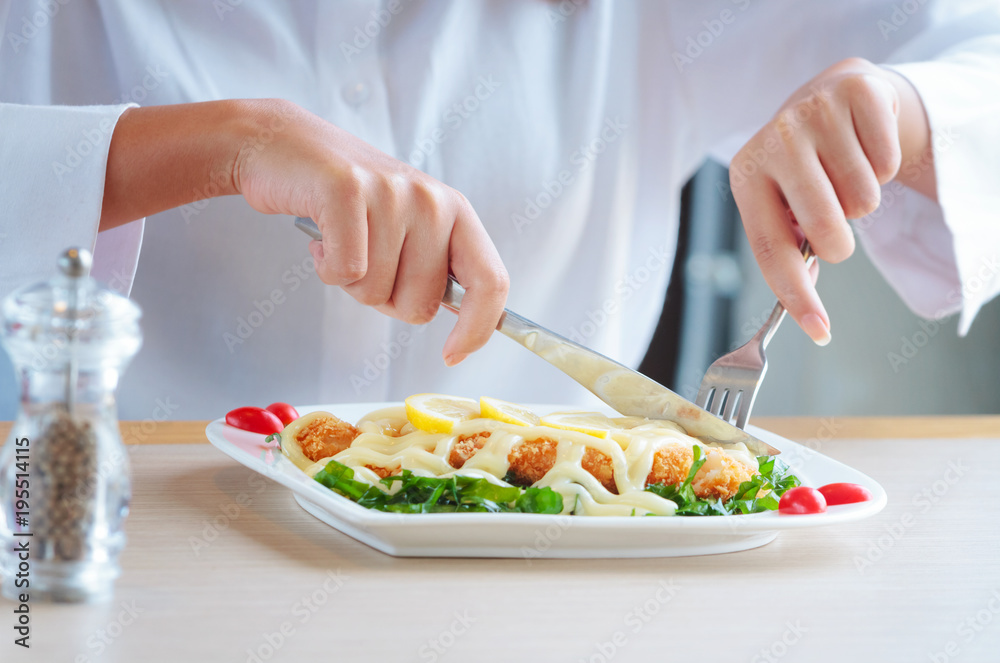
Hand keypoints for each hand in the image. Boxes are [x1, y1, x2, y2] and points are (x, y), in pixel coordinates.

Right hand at [102, 99, 507, 364]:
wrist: (286, 147)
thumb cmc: (350, 202)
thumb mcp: (408, 228)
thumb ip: (437, 270)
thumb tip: (468, 328)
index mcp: (456, 212)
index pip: (490, 281)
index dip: (477, 328)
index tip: (453, 354)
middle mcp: (432, 201)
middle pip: (421, 305)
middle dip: (386, 301)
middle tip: (366, 262)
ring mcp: (391, 194)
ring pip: (376, 292)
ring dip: (350, 282)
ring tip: (341, 241)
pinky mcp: (346, 191)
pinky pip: (345, 272)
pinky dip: (326, 269)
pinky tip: (321, 240)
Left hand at [730, 57, 932, 344]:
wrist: (831, 97)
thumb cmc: (803, 166)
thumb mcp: (781, 202)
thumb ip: (788, 248)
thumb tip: (807, 307)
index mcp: (746, 175)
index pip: (770, 248)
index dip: (795, 294)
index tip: (819, 330)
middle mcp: (773, 140)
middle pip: (825, 228)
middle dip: (840, 244)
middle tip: (836, 229)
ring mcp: (813, 112)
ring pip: (864, 199)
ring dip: (862, 199)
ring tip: (844, 175)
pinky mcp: (856, 92)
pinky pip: (888, 163)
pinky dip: (884, 166)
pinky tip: (862, 148)